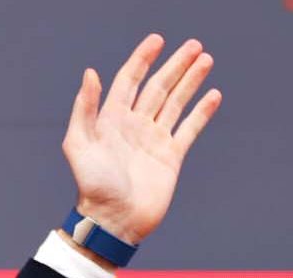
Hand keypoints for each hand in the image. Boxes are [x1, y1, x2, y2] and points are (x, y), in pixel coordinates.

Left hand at [62, 34, 221, 245]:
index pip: (129, 81)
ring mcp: (153, 140)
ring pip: (175, 103)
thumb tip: (91, 73)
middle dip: (174, 65)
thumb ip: (85, 109)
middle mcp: (133, 126)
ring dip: (190, 81)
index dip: (141, 60)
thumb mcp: (79, 146)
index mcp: (111, 120)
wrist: (114, 221)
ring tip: (205, 59)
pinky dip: (202, 112)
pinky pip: (189, 129)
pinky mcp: (171, 157)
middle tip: (193, 45)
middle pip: (157, 87)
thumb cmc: (92, 186)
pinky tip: (213, 95)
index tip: (157, 40)